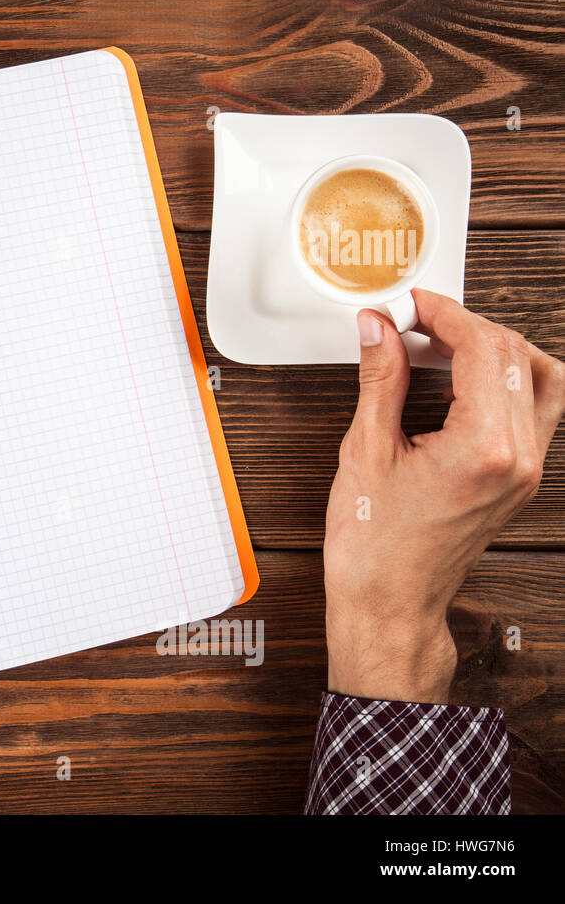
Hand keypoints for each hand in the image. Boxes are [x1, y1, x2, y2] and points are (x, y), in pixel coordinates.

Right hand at [324, 289, 564, 703]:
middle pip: (516, 356)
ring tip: (444, 347)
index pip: (484, 349)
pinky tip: (458, 384)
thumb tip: (381, 329)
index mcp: (484, 449)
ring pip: (540, 379)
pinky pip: (534, 410)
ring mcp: (527, 471)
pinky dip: (503, 382)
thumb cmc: (374, 546)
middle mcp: (519, 458)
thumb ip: (381, 379)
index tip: (412, 304)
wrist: (389, 602)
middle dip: (465, 327)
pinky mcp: (520, 480)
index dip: (445, 314)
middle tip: (414, 324)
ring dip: (496, 351)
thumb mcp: (366, 451)